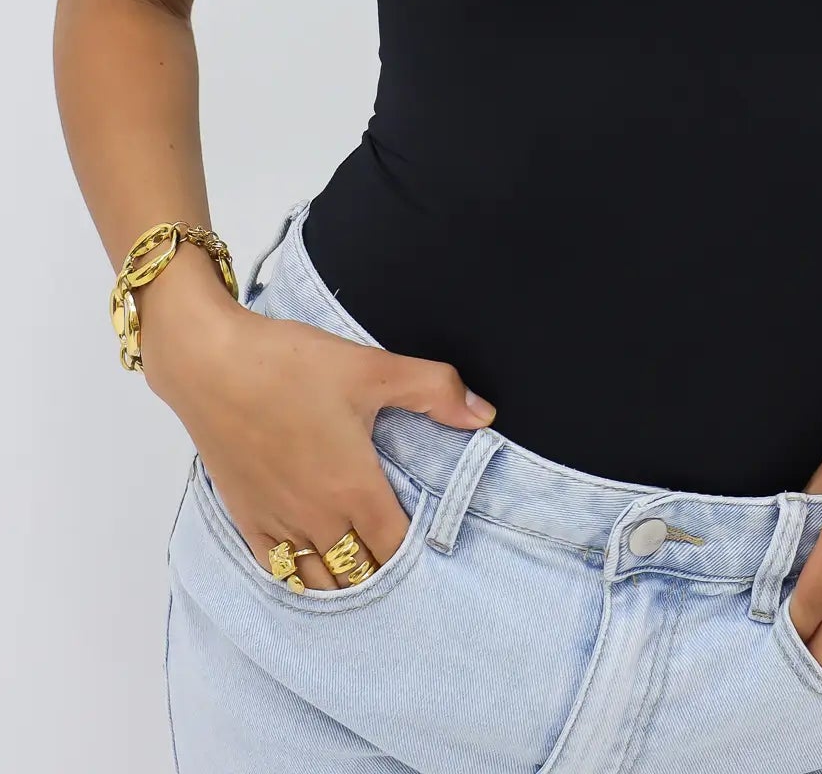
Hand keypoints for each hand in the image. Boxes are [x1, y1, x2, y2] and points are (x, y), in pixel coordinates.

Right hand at [148, 301, 496, 589]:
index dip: (417, 557)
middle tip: (400, 563)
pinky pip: (276, 571)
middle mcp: (317, 519)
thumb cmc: (290, 365)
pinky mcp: (245, 519)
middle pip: (359, 576)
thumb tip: (484, 413)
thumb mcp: (373, 367)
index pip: (395, 551)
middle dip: (382, 574)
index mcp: (354, 489)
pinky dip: (298, 578)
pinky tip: (311, 570)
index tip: (433, 549)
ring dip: (342, 582)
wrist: (211, 364)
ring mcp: (277, 524)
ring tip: (363, 570)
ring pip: (317, 583)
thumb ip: (435, 391)